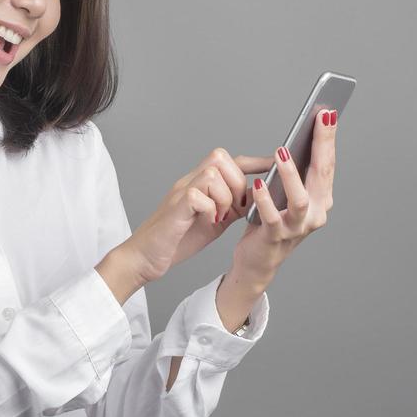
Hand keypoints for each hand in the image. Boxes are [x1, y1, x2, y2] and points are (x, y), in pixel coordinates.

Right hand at [120, 145, 282, 284]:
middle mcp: (189, 182)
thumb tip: (255, 200)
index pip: (229, 161)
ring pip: (213, 174)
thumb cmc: (175, 240)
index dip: (253, 161)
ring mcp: (181, 193)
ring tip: (221, 217)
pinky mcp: (176, 208)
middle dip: (237, 183)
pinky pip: (199, 195)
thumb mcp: (212, 221)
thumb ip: (230, 207)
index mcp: (200, 184)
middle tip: (236, 208)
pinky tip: (210, 222)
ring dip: (225, 197)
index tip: (274, 164)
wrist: (142, 258)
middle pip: (220, 158)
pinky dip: (211, 209)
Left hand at [231, 109, 338, 286]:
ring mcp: (297, 227)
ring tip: (281, 152)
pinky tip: (257, 184)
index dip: (327, 138)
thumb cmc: (271, 221)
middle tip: (319, 118)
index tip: (328, 111)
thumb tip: (292, 141)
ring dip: (291, 174)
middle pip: (321, 175)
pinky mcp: (275, 238)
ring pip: (300, 199)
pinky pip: (272, 217)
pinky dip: (265, 201)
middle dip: (321, 144)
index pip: (326, 164)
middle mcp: (316, 213)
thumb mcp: (285, 195)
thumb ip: (293, 174)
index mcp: (320, 199)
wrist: (257, 261)